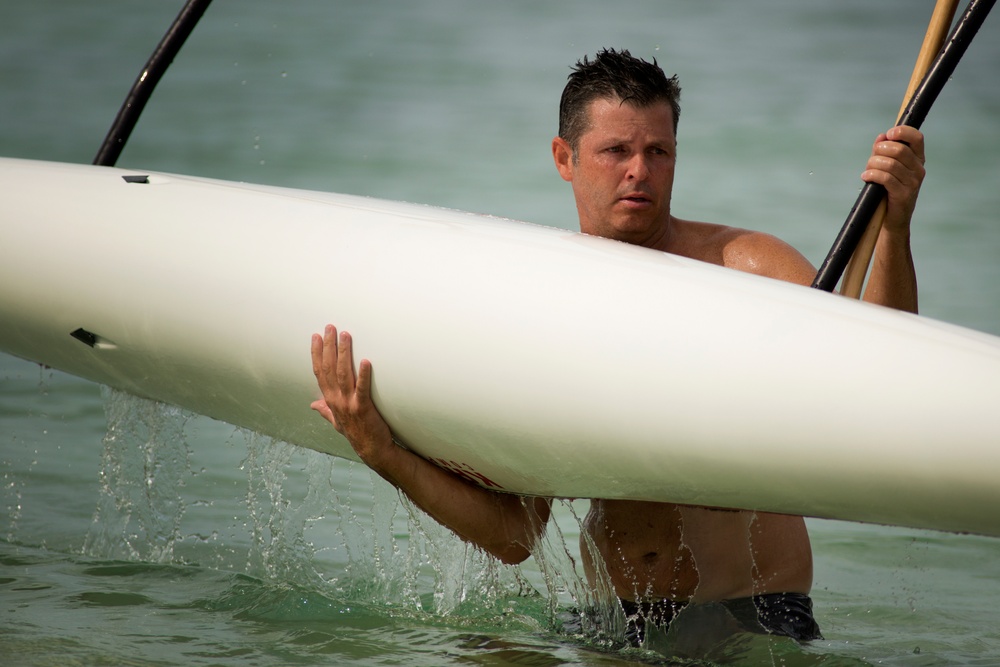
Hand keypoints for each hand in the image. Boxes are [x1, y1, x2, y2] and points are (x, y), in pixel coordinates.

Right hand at [311, 325, 393, 466]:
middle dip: (328, 346)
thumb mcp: (337, 421)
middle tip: (330, 327)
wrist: (372, 449)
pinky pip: (362, 388)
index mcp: (330, 400)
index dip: (316, 353)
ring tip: (345, 335)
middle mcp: (336, 400)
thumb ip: (325, 411)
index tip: (315, 336)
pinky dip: (363, 374)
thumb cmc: (356, 432)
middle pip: (329, 368)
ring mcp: (349, 403)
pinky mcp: (364, 408)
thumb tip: (313, 405)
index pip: (319, 372)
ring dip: (343, 353)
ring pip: (343, 374)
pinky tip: (365, 360)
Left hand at [862, 125, 925, 233]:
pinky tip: (865, 177)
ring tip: (867, 171)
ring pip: (890, 164)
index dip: (902, 132)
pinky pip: (886, 178)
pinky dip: (872, 175)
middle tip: (871, 158)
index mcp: (917, 159)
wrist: (892, 219)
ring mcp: (913, 182)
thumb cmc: (888, 191)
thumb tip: (881, 137)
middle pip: (899, 150)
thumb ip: (884, 152)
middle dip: (880, 151)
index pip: (917, 138)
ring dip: (873, 164)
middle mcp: (919, 169)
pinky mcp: (904, 194)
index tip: (888, 134)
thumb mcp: (887, 168)